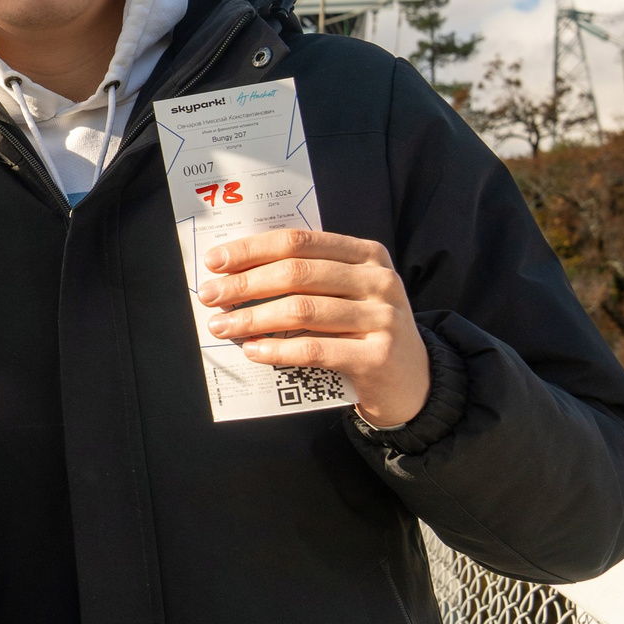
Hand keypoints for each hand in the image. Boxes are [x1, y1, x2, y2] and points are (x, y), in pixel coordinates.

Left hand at [197, 228, 429, 427]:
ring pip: (302, 310)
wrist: (413, 382)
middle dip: (244, 284)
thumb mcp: (347, 294)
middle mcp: (378, 279)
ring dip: (252, 318)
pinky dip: (277, 349)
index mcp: (366, 254)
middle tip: (209, 296)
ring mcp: (383, 316)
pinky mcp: (379, 355)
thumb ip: (307, 278)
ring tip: (222, 327)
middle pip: (296, 272)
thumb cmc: (364, 331)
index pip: (299, 241)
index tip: (215, 262)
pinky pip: (315, 349)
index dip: (252, 249)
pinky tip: (253, 350)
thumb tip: (236, 275)